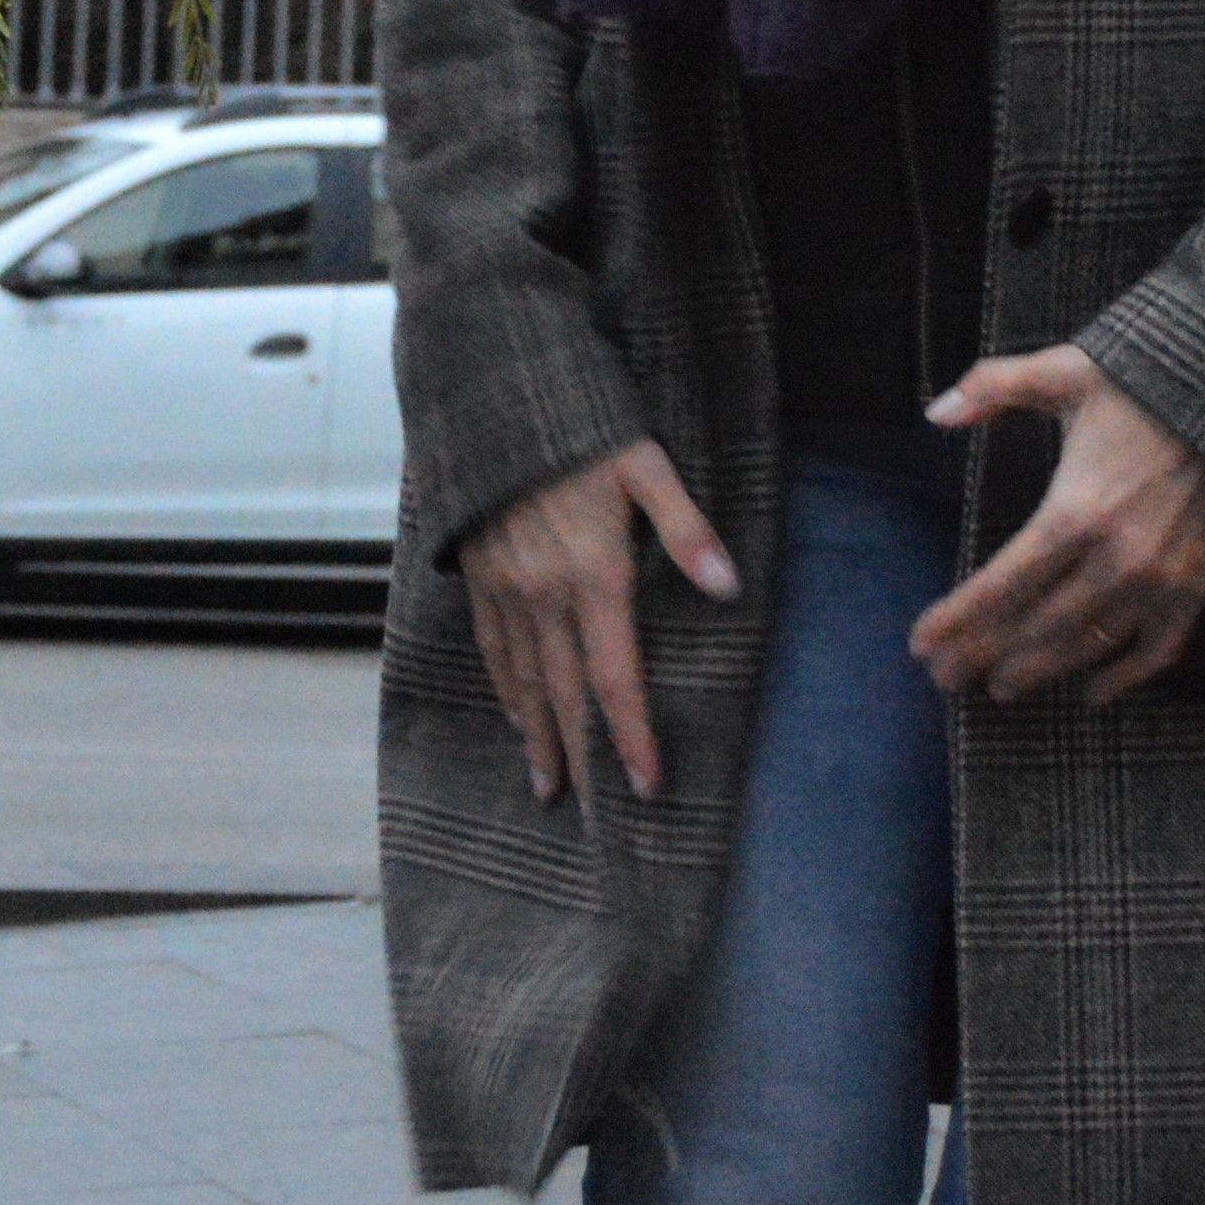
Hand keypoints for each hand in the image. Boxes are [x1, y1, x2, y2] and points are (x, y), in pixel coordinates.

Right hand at [464, 439, 737, 804]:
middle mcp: (543, 592)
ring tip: (548, 782)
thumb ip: (686, 530)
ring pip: (521, 678)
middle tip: (586, 809)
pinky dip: (503, 688)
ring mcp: (504, 586)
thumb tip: (727, 587)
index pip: (615, 675)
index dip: (631, 733)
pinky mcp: (477, 573)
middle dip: (580, 754)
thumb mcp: (646, 465)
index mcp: (593, 574)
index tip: (646, 784)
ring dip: (537, 734)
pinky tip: (513, 713)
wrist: (491, 395)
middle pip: (563, 692)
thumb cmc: (581, 427)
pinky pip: (490, 646)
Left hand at [912, 344, 1204, 704]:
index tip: (921, 645)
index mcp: (1075, 511)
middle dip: (984, 656)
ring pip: (1089, 646)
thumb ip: (992, 388)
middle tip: (946, 679)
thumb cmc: (1145, 384)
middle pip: (1037, 627)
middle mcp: (1117, 558)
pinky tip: (1092, 693)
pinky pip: (1159, 650)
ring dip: (1042, 671)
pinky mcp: (1199, 588)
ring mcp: (1162, 580)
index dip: (958, 620)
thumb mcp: (1061, 372)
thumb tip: (935, 413)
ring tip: (1002, 688)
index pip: (1002, 584)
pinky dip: (1125, 678)